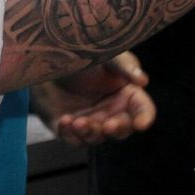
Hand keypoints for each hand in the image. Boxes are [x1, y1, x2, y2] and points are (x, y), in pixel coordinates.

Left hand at [30, 51, 155, 145]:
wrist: (50, 59)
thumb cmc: (84, 55)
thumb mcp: (107, 56)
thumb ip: (124, 67)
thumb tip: (143, 81)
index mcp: (127, 95)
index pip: (143, 110)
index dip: (144, 118)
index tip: (141, 124)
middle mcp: (112, 113)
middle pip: (122, 130)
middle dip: (117, 129)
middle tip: (108, 125)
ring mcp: (91, 123)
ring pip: (97, 137)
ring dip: (90, 132)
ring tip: (78, 121)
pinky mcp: (70, 129)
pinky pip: (73, 139)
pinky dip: (69, 133)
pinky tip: (65, 121)